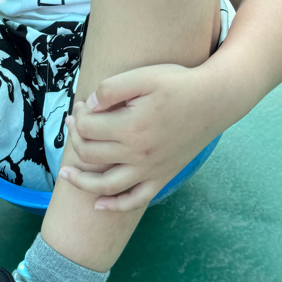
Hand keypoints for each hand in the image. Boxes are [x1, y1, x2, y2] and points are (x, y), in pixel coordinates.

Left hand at [60, 64, 218, 211]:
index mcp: (130, 127)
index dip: (79, 115)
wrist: (215, 100)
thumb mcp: (143, 75)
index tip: (83, 104)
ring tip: (65, 176)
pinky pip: (135, 200)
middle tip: (75, 122)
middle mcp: (137, 153)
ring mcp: (149, 169)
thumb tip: (88, 106)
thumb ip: (111, 89)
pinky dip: (115, 206)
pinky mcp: (162, 176)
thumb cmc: (179, 83)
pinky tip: (99, 205)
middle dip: (76, 137)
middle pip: (90, 154)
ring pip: (105, 185)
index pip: (87, 127)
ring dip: (81, 181)